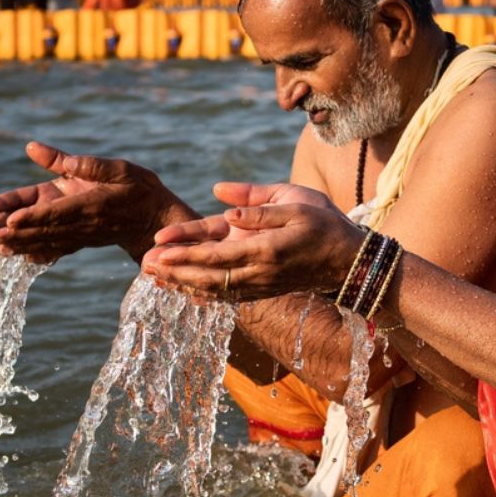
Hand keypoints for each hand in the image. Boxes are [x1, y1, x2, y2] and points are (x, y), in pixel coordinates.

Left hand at [0, 141, 192, 263]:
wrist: (157, 220)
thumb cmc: (140, 189)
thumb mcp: (120, 169)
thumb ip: (83, 163)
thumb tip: (37, 148)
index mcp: (92, 205)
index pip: (58, 212)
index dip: (33, 217)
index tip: (11, 221)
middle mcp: (84, 225)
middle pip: (44, 230)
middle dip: (15, 233)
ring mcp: (82, 236)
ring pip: (46, 241)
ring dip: (18, 244)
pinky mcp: (81, 240)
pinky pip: (56, 248)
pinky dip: (36, 252)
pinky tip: (16, 254)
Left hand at [142, 182, 362, 300]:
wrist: (351, 260)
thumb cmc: (325, 222)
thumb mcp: (295, 200)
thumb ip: (256, 203)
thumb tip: (220, 201)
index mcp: (265, 248)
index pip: (216, 254)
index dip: (185, 252)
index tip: (159, 248)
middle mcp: (259, 273)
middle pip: (207, 277)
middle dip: (174, 271)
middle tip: (144, 264)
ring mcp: (261, 286)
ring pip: (213, 290)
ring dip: (182, 284)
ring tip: (155, 277)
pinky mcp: (263, 291)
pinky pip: (226, 296)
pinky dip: (202, 294)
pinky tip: (183, 288)